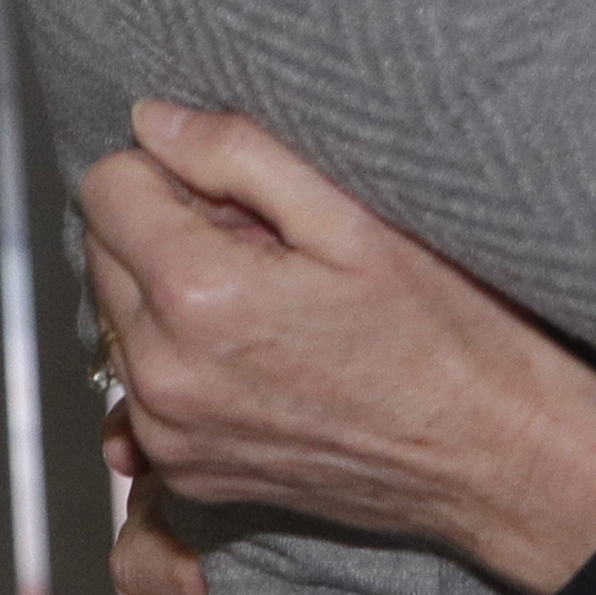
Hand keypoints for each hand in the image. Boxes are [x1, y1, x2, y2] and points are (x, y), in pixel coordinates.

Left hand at [81, 100, 595, 594]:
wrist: (493, 455)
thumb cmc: (447, 330)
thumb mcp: (357, 216)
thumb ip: (241, 154)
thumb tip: (153, 120)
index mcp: (199, 295)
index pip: (108, 186)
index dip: (173, 167)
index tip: (240, 189)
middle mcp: (161, 374)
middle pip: (103, 252)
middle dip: (168, 228)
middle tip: (270, 242)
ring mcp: (167, 436)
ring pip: (119, 320)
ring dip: (173, 295)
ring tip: (275, 300)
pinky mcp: (186, 474)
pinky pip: (144, 388)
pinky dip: (185, 360)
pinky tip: (268, 355)